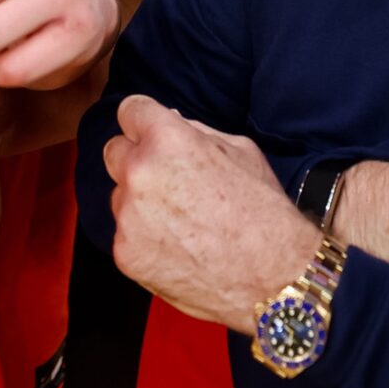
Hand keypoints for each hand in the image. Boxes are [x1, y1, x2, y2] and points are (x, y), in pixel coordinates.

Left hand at [99, 94, 312, 330]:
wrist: (273, 278)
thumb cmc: (264, 211)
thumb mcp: (241, 151)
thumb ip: (196, 132)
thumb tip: (170, 120)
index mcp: (167, 139)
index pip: (130, 110)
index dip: (144, 122)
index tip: (151, 133)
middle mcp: (139, 173)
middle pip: (114, 151)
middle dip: (137, 160)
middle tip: (170, 182)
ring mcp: (128, 216)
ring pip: (120, 196)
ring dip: (140, 203)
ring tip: (183, 223)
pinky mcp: (125, 253)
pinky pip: (126, 234)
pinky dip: (145, 240)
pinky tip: (179, 249)